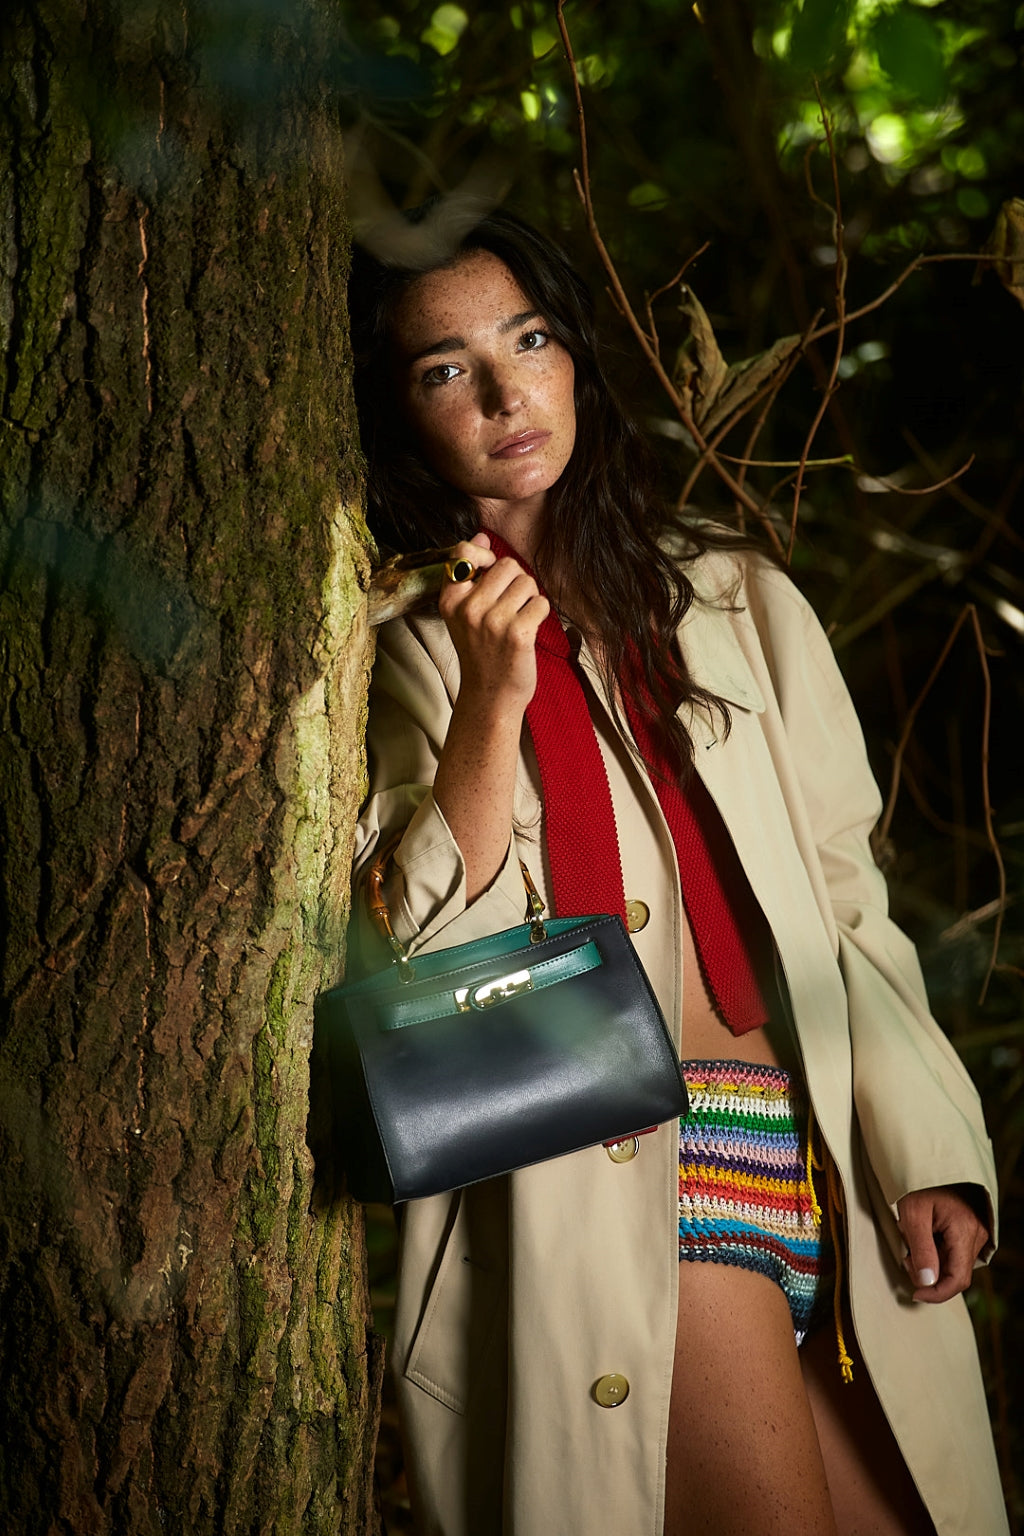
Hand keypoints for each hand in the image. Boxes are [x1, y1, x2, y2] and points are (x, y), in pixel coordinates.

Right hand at [438, 533, 549, 713]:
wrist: (490, 694)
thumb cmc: (481, 651)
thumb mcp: (464, 613)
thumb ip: (470, 574)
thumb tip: (481, 537)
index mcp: (450, 599)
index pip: (465, 551)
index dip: (485, 557)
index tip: (490, 575)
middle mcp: (468, 608)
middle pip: (507, 565)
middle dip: (516, 582)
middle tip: (509, 608)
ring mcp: (492, 621)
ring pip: (527, 582)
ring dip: (530, 598)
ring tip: (518, 620)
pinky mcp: (517, 633)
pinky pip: (541, 602)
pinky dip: (540, 614)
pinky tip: (528, 631)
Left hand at [896, 1186, 989, 1302]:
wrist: (927, 1159)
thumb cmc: (919, 1182)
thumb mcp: (912, 1215)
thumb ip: (921, 1250)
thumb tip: (926, 1283)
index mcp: (965, 1230)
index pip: (958, 1279)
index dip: (936, 1293)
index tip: (914, 1294)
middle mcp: (978, 1233)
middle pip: (955, 1272)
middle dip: (929, 1274)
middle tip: (906, 1255)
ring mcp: (977, 1231)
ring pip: (954, 1263)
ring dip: (932, 1261)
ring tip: (912, 1239)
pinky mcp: (970, 1229)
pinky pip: (955, 1251)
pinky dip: (937, 1251)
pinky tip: (923, 1236)